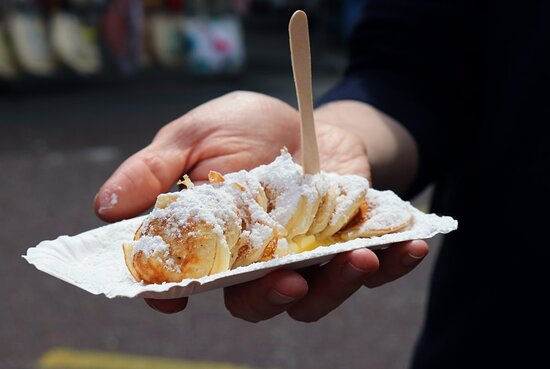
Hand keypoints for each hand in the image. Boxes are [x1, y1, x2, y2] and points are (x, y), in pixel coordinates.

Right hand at [95, 91, 427, 320]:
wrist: (310, 117)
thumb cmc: (248, 127)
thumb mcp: (195, 133)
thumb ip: (154, 170)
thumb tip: (104, 208)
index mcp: (211, 239)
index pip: (183, 279)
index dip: (173, 293)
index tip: (176, 297)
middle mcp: (253, 259)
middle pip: (251, 300)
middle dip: (268, 299)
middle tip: (287, 281)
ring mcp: (301, 257)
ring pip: (311, 297)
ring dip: (336, 287)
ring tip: (359, 260)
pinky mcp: (345, 247)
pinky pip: (368, 270)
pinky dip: (391, 264)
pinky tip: (412, 246)